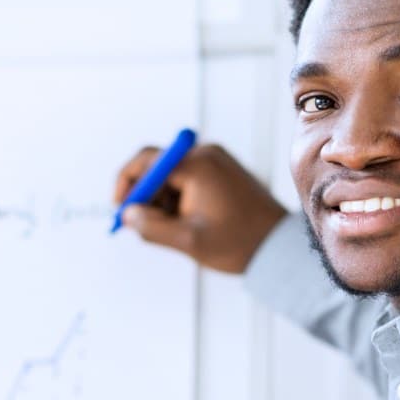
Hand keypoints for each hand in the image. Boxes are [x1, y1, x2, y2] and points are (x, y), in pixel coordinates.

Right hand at [112, 142, 287, 273]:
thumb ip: (152, 227)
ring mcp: (216, 160)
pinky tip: (190, 221)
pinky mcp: (222, 170)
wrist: (278, 245)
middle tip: (144, 225)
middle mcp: (206, 153)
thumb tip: (127, 215)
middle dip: (146, 195)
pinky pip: (188, 177)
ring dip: (164, 199)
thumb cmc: (239, 243)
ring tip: (178, 229)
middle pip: (158, 165)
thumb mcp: (189, 241)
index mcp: (197, 165)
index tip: (121, 210)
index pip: (147, 161)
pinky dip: (180, 197)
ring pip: (172, 174)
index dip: (127, 184)